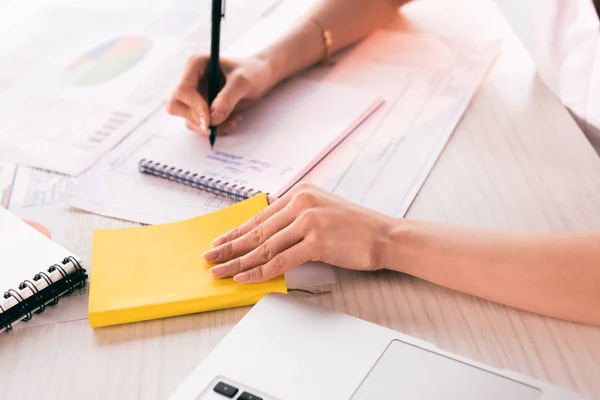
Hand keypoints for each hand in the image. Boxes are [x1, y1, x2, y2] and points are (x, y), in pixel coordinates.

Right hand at [166, 54, 272, 134]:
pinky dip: (216, 129)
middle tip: (218, 124)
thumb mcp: (243, 82)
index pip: (182, 90)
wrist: (261, 77)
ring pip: (188, 120)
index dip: (194, 107)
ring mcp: (195, 96)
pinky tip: (232, 120)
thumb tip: (212, 118)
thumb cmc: (252, 72)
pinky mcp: (203, 109)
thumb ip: (227, 99)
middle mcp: (191, 81)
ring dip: (210, 127)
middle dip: (197, 120)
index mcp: (195, 65)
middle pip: (176, 106)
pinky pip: (201, 126)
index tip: (210, 120)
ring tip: (233, 120)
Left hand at [202, 183, 396, 282]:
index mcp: (300, 192)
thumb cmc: (354, 227)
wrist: (384, 236)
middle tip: (209, 258)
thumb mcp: (322, 209)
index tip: (219, 243)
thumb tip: (267, 228)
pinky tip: (244, 277)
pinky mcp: (316, 241)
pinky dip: (260, 271)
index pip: (260, 216)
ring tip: (219, 271)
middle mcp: (301, 202)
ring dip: (238, 262)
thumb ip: (295, 215)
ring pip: (264, 246)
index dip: (236, 231)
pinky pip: (281, 260)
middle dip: (230, 247)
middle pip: (257, 230)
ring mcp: (309, 221)